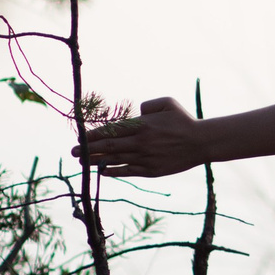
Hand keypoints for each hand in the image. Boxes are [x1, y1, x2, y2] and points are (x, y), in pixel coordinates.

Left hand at [76, 95, 205, 177]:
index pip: (111, 130)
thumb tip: (135, 113)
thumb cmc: (184, 120)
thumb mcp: (167, 103)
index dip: (93, 135)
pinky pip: (127, 172)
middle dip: (87, 149)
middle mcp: (140, 142)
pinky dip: (114, 171)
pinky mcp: (151, 171)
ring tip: (82, 163)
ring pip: (115, 160)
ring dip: (96, 162)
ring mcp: (145, 158)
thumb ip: (147, 105)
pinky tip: (103, 171)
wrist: (201, 143)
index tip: (81, 137)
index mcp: (142, 125)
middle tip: (73, 152)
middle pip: (108, 147)